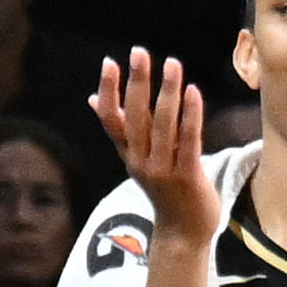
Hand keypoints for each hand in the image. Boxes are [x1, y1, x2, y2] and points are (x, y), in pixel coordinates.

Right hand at [94, 49, 219, 241]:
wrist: (183, 234)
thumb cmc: (164, 191)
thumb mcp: (138, 160)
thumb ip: (121, 130)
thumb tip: (92, 99)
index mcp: (128, 154)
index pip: (111, 119)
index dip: (109, 90)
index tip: (109, 62)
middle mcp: (141, 161)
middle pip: (135, 116)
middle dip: (137, 82)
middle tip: (139, 52)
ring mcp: (164, 170)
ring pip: (163, 124)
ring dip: (167, 91)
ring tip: (172, 63)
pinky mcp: (187, 176)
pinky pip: (188, 140)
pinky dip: (190, 115)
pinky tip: (193, 92)